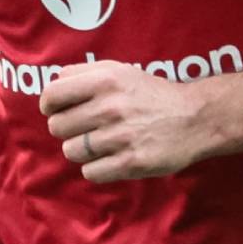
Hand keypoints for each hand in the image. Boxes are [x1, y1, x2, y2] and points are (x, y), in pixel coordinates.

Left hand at [41, 60, 216, 182]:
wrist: (194, 118)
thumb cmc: (152, 94)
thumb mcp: (121, 71)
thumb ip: (84, 72)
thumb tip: (54, 82)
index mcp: (105, 80)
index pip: (52, 95)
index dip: (48, 105)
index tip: (55, 110)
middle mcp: (110, 107)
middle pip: (57, 127)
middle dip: (67, 129)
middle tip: (85, 128)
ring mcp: (120, 137)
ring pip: (71, 151)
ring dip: (82, 150)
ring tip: (100, 143)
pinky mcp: (131, 162)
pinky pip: (90, 172)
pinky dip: (96, 168)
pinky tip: (110, 158)